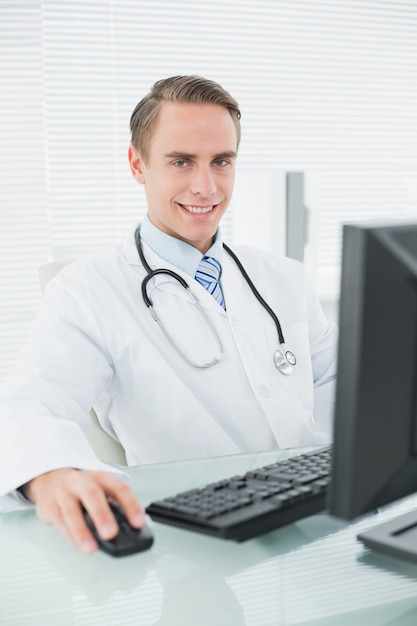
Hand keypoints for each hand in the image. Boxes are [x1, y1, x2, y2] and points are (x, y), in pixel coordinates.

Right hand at [21, 468, 145, 553]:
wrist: (50, 480)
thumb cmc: (81, 488)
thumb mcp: (100, 489)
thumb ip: (113, 506)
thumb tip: (129, 529)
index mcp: (101, 477)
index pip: (120, 488)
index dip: (131, 505)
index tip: (139, 523)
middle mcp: (82, 482)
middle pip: (93, 495)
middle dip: (102, 515)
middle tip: (111, 533)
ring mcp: (65, 493)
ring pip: (72, 511)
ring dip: (82, 531)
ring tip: (91, 548)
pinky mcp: (51, 507)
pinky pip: (61, 522)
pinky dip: (71, 536)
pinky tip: (79, 545)